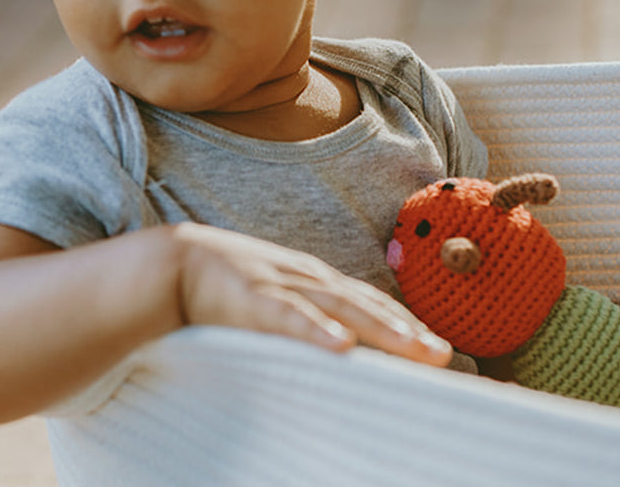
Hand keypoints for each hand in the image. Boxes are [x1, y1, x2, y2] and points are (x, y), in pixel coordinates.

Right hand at [173, 223, 451, 365]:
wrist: (175, 262)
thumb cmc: (228, 288)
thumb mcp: (277, 299)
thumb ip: (308, 317)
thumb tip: (344, 349)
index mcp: (315, 280)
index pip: (371, 301)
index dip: (406, 322)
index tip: (439, 349)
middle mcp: (307, 278)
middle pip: (367, 305)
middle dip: (407, 330)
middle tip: (444, 356)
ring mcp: (282, 285)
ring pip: (340, 308)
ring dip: (379, 328)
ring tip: (413, 349)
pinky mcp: (251, 298)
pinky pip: (288, 315)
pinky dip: (315, 329)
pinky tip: (340, 346)